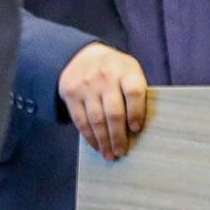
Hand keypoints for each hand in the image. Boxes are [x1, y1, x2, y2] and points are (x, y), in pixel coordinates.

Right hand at [57, 42, 151, 159]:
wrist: (82, 55)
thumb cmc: (115, 71)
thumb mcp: (129, 72)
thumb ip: (135, 94)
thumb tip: (138, 130)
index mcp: (126, 70)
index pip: (134, 93)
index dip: (136, 113)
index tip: (136, 129)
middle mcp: (105, 77)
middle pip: (113, 112)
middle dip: (118, 136)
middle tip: (121, 152)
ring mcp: (86, 85)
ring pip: (95, 119)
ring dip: (103, 140)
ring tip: (110, 155)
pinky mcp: (71, 93)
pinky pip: (80, 120)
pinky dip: (89, 136)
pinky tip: (96, 146)